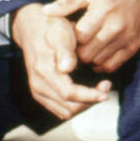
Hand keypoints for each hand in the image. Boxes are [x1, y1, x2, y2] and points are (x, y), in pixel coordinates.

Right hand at [11, 3, 112, 120]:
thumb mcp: (60, 32)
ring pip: (66, 112)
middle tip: (106, 86)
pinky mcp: (41, 95)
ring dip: (85, 105)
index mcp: (44, 71)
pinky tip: (88, 92)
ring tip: (99, 89)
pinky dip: (77, 105)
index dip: (89, 96)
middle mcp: (38, 86)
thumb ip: (64, 51)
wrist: (32, 29)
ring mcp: (38, 92)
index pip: (69, 94)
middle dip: (91, 101)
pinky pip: (61, 109)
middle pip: (69, 108)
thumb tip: (67, 68)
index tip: (106, 91)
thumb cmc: (51, 28)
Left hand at [43, 0, 139, 72]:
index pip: (79, 37)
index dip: (70, 37)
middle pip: (87, 54)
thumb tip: (46, 12)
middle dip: (77, 50)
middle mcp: (116, 28)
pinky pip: (112, 66)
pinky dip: (101, 64)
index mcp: (103, 11)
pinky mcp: (134, 47)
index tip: (69, 31)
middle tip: (76, 42)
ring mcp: (127, 39)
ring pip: (98, 62)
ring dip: (89, 58)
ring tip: (87, 46)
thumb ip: (66, 2)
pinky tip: (97, 54)